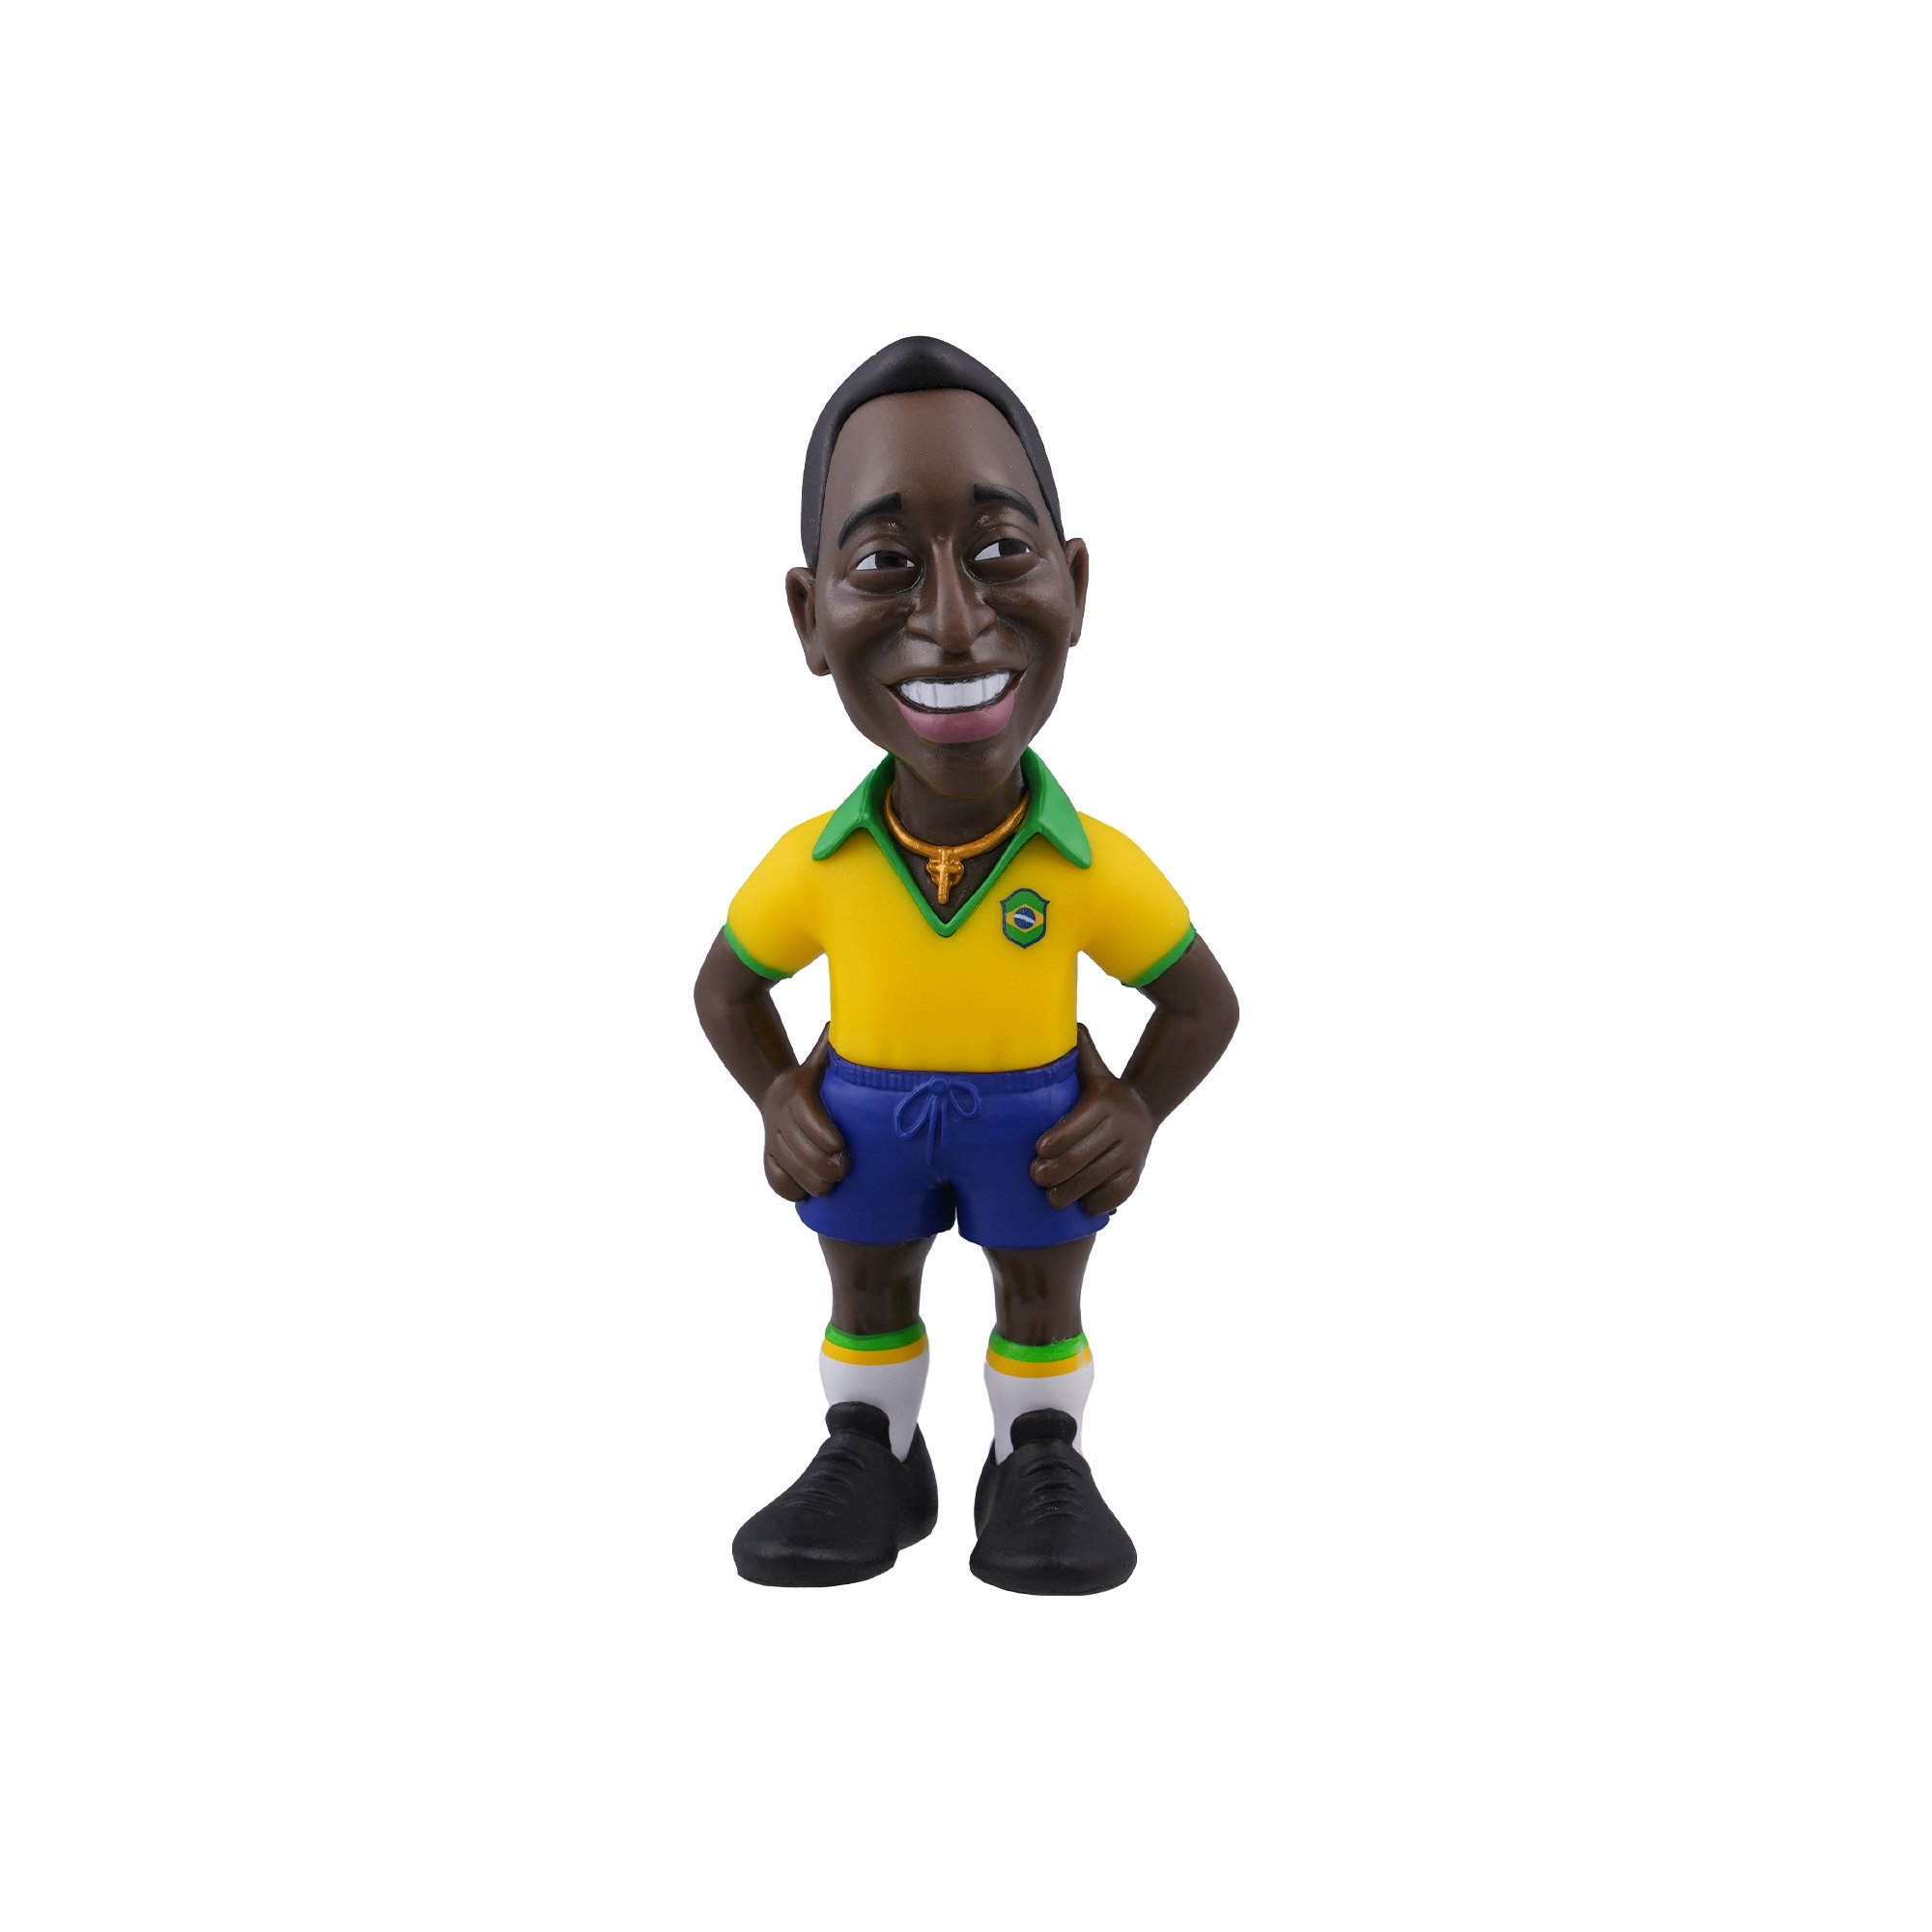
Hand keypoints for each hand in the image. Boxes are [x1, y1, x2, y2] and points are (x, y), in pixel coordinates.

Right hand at [759, 1027, 847, 1201]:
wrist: (775, 1089)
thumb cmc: (814, 1077)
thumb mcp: (822, 1060)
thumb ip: (835, 1049)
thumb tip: (856, 1022)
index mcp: (796, 1092)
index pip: (805, 1115)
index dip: (822, 1133)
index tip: (841, 1147)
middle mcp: (778, 1115)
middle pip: (794, 1145)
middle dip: (819, 1163)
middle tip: (842, 1173)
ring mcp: (770, 1136)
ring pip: (782, 1164)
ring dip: (806, 1180)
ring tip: (829, 1188)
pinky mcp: (766, 1154)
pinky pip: (772, 1177)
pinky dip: (787, 1188)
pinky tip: (805, 1194)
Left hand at [1030, 1025, 1155, 1215]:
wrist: (1145, 1108)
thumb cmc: (1104, 1091)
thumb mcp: (1094, 1070)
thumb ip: (1079, 1051)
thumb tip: (1066, 1021)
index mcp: (1105, 1104)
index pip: (1078, 1126)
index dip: (1056, 1141)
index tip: (1037, 1150)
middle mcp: (1122, 1129)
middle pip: (1085, 1158)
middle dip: (1056, 1172)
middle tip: (1035, 1177)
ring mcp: (1132, 1153)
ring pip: (1099, 1179)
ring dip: (1071, 1192)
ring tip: (1051, 1197)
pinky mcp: (1137, 1174)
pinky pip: (1117, 1194)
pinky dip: (1098, 1202)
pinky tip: (1082, 1204)